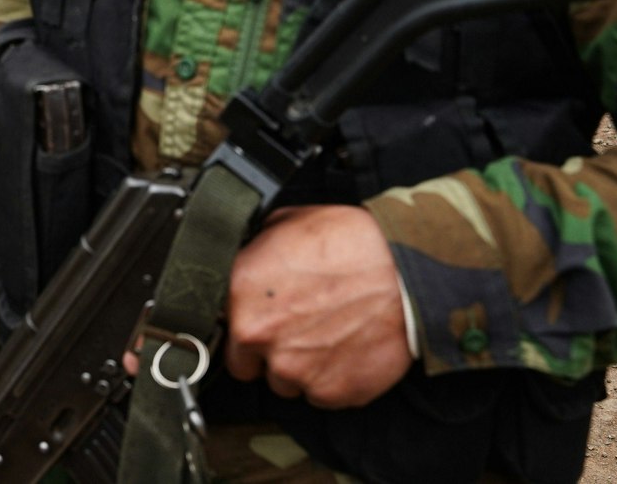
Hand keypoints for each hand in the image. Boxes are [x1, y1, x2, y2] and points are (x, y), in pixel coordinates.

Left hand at [223, 205, 411, 409]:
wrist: (406, 272)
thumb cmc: (351, 243)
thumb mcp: (286, 223)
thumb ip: (254, 250)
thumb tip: (244, 257)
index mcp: (240, 290)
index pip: (210, 324)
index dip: (229, 324)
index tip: (244, 321)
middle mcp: (259, 334)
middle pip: (242, 364)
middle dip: (262, 351)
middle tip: (293, 328)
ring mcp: (293, 369)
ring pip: (283, 383)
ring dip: (297, 366)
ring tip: (326, 334)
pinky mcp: (330, 392)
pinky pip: (320, 395)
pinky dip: (330, 379)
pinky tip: (346, 348)